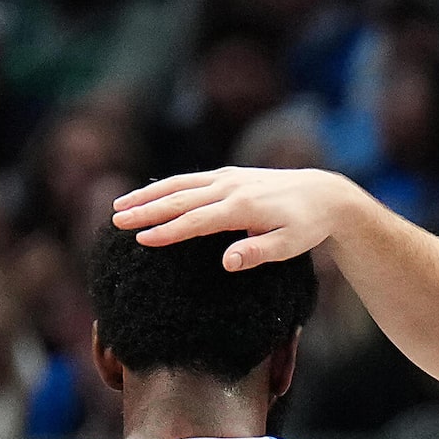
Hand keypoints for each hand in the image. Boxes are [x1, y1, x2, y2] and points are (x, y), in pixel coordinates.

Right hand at [111, 168, 358, 271]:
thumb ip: (258, 254)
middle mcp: (231, 188)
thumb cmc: (306, 226)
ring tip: (118, 207)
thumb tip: (226, 263)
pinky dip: (165, 187)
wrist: (323, 194)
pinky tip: (146, 196)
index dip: (168, 231)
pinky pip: (190, 180)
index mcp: (243, 208)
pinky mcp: (228, 175)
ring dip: (147, 195)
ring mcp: (228, 178)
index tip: (142, 240)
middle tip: (115, 222)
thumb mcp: (290, 246)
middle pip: (180, 199)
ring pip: (179, 185)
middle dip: (146, 210)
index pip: (197, 221)